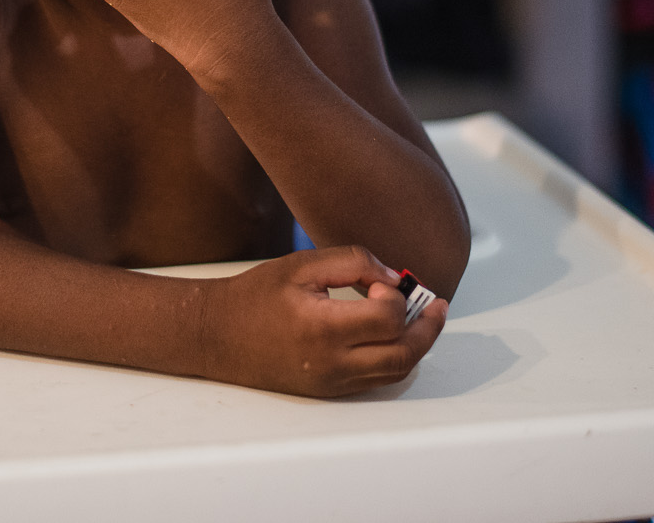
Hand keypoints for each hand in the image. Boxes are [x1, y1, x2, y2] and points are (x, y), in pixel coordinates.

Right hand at [200, 246, 447, 396]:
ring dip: (416, 345)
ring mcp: (331, 382)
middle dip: (429, 328)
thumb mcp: (302, 265)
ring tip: (423, 319)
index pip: (389, 318)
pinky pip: (376, 380)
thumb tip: (394, 277)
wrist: (216, 335)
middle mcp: (331, 363)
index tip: (380, 283)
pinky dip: (394, 358)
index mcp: (323, 328)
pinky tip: (395, 336)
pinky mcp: (328, 391)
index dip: (396, 296)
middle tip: (437, 305)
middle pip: (404, 354)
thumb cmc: (256, 296)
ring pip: (395, 372)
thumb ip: (353, 262)